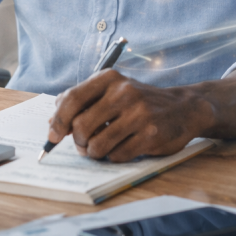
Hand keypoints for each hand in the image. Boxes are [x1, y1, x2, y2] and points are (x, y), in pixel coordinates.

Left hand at [47, 70, 211, 162]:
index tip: (53, 136)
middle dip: (78, 142)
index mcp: (109, 78)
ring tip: (102, 148)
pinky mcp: (150, 134)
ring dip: (95, 153)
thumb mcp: (111, 91)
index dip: (59, 121)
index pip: (72, 99)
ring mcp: (138, 113)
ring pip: (98, 145)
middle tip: (84, 145)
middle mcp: (123, 92)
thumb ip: (82, 102)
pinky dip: (114, 157)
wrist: (182, 108)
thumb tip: (53, 122)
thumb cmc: (138, 101)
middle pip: (81, 127)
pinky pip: (117, 155)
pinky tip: (123, 148)